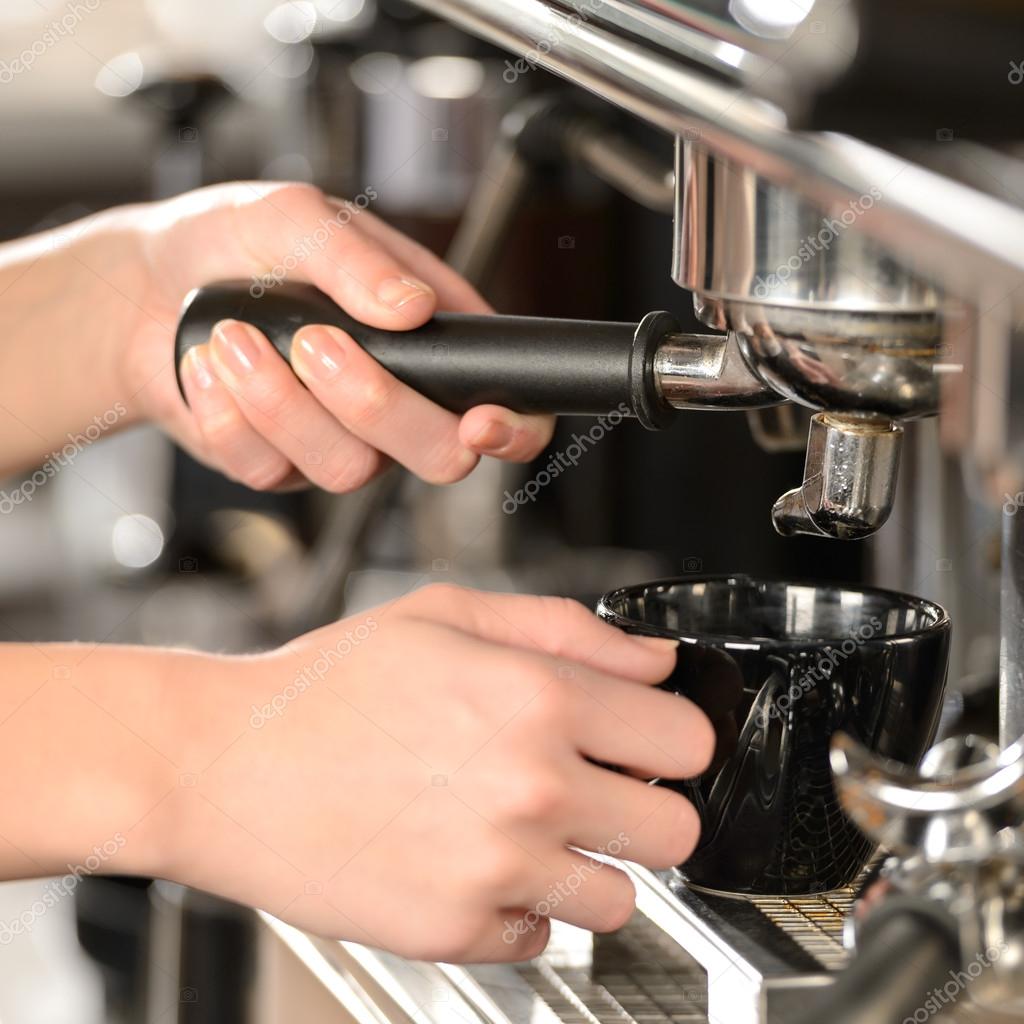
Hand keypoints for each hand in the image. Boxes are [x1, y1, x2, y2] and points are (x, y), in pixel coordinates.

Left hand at [122, 182, 554, 490]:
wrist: (145, 288)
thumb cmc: (232, 244)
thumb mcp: (295, 217)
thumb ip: (356, 259)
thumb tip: (413, 308)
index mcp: (431, 341)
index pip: (509, 405)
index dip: (512, 427)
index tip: (477, 417)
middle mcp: (398, 402)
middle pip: (439, 455)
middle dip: (373, 402)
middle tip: (313, 339)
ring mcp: (341, 441)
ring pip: (349, 470)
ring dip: (282, 401)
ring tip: (234, 337)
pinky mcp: (280, 467)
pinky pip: (271, 472)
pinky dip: (230, 414)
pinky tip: (209, 365)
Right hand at [157, 585, 713, 962]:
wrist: (223, 763)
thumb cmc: (325, 686)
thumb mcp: (446, 615)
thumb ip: (565, 628)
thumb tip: (651, 659)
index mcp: (538, 698)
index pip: (688, 739)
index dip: (669, 735)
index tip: (643, 740)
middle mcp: (531, 789)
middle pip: (677, 833)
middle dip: (646, 807)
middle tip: (596, 789)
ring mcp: (496, 869)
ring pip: (621, 899)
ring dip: (590, 865)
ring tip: (530, 829)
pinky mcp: (454, 931)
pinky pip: (541, 938)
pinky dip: (522, 907)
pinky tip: (477, 863)